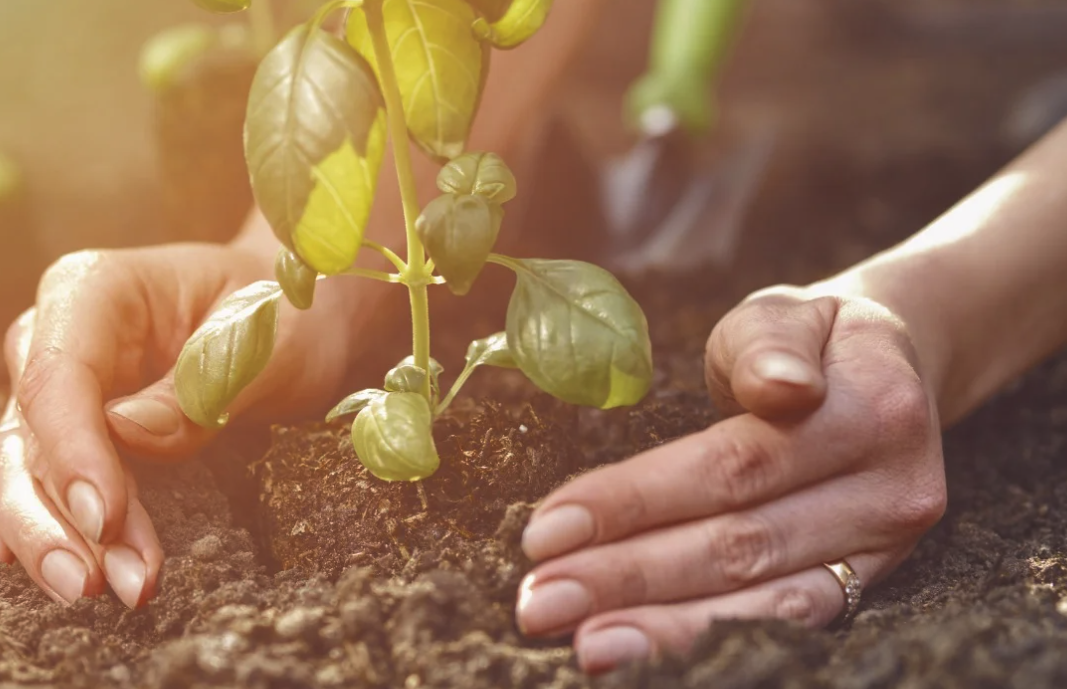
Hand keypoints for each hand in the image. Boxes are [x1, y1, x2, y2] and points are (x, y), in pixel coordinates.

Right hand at [0, 241, 359, 607]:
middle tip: (102, 582)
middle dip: (57, 519)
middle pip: (25, 437)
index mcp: (93, 292)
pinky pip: (59, 491)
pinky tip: (97, 579)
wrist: (295, 322)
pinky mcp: (77, 438)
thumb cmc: (280, 315)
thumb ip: (201, 386)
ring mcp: (61, 394)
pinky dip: (81, 537)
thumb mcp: (263, 342)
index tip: (105, 517)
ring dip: (66, 542)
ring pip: (27, 476)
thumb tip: (129, 433)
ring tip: (125, 589)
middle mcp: (56, 340)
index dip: (73, 454)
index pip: (57, 378)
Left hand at [514, 285, 947, 672]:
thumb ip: (769, 344)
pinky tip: (643, 651)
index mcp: (872, 409)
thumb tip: (782, 386)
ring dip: (664, 629)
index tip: (547, 528)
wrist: (886, 373)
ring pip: (762, 601)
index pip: (732, 465)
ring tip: (584, 644)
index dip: (635, 500)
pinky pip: (787, 623)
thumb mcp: (784, 314)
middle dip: (629, 578)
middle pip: (739, 544)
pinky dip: (710, 639)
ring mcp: (885, 548)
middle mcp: (890, 490)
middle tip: (541, 602)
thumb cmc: (806, 342)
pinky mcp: (867, 582)